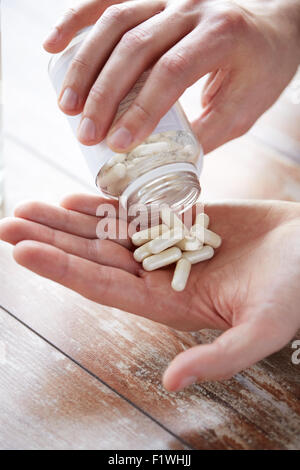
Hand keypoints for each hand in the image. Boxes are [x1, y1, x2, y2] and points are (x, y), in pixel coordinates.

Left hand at [1, 195, 299, 389]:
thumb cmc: (295, 292)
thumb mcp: (262, 329)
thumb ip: (220, 357)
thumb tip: (172, 380)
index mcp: (169, 303)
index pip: (104, 286)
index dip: (62, 270)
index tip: (22, 251)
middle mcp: (159, 276)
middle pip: (94, 257)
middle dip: (51, 241)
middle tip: (8, 222)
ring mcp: (167, 246)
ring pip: (107, 232)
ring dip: (68, 220)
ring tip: (30, 206)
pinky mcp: (180, 220)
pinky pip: (134, 212)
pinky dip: (103, 204)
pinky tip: (74, 199)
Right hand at [44, 0, 299, 152]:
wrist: (273, 26)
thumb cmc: (261, 70)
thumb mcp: (244, 109)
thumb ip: (205, 134)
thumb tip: (162, 163)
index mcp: (222, 35)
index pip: (171, 72)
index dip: (140, 109)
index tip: (118, 144)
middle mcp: (193, 6)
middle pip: (135, 48)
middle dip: (104, 95)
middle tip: (86, 134)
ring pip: (115, 23)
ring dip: (84, 66)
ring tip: (66, 107)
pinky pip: (108, 0)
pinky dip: (76, 21)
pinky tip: (54, 45)